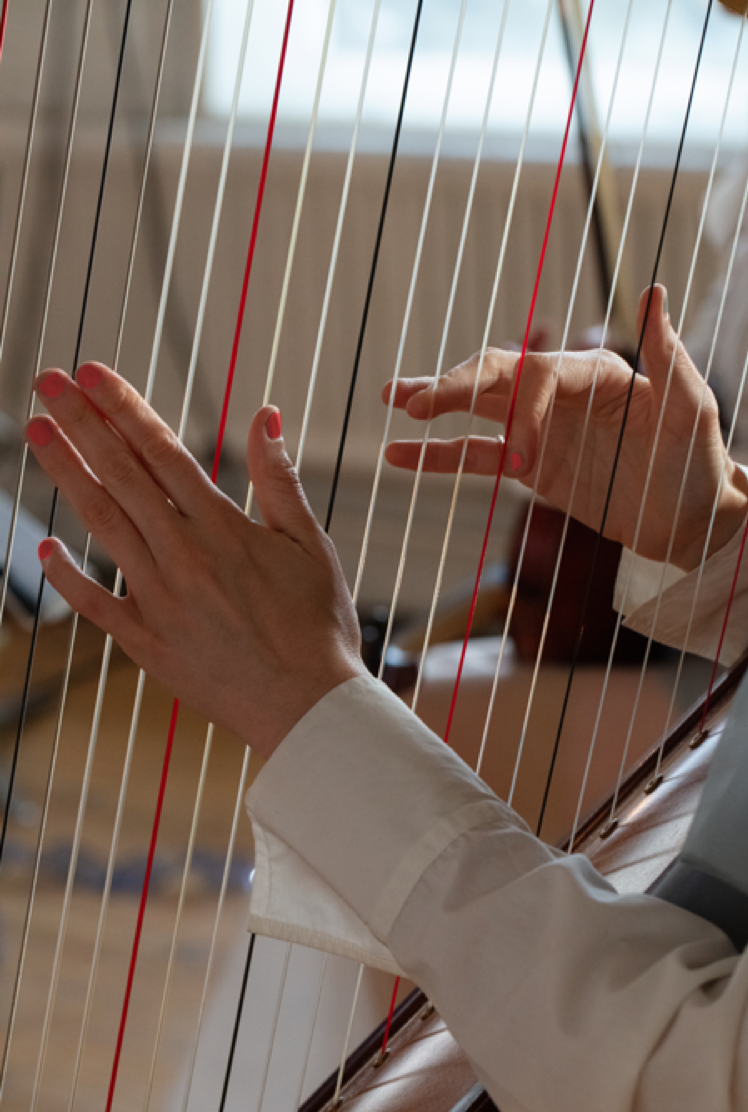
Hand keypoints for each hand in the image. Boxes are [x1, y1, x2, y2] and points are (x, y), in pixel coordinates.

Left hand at [25, 364, 365, 759]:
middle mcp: (182, 556)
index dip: (123, 408)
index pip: (161, 451)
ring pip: (101, 524)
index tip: (93, 374)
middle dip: (82, 424)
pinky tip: (44, 548)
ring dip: (66, 475)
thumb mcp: (311, 545)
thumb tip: (265, 416)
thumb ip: (279, 480)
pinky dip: (67, 576)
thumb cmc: (319, 628)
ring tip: (36, 434)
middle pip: (121, 476)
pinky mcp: (146, 643)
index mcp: (223, 528)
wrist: (309, 707)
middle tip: (48, 383)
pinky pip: (94, 603)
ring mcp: (158, 599)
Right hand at [384, 286, 747, 570]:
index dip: (525, 411)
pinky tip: (400, 457)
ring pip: (478, 408)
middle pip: (497, 376)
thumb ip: (668, 354)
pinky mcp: (531, 467)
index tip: (525, 459)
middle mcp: (563, 392)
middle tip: (412, 402)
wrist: (694, 522)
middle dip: (454, 387)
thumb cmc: (699, 464)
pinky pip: (477, 457)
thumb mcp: (693, 411)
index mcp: (599, 372)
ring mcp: (543, 428)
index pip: (541, 374)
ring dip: (435, 404)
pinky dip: (439, 458)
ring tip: (392, 401)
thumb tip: (653, 290)